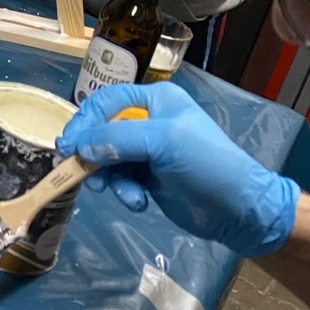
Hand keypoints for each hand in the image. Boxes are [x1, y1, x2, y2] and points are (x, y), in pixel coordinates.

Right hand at [56, 82, 298, 257]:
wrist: (241, 211)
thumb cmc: (207, 165)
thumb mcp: (164, 142)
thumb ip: (118, 139)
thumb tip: (79, 147)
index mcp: (154, 99)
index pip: (106, 101)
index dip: (85, 121)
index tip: (69, 145)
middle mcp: (148, 120)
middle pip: (102, 130)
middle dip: (94, 153)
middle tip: (79, 171)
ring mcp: (148, 150)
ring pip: (107, 158)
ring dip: (111, 178)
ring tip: (125, 194)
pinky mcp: (148, 176)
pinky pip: (120, 178)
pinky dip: (125, 191)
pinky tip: (139, 202)